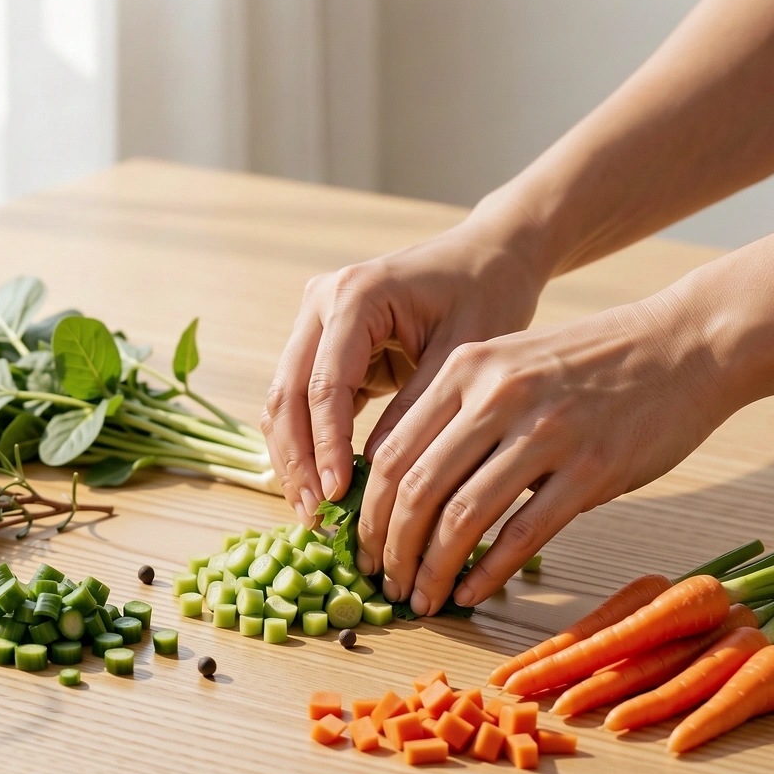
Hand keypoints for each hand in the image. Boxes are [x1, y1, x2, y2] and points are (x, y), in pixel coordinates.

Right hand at [262, 214, 548, 525]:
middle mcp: (320, 303)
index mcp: (354, 295)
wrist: (490, 255)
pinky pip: (303, 402)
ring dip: (295, 459)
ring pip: (284, 402)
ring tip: (314, 513)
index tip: (337, 497)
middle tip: (315, 518)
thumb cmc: (487, 293)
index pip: (325, 384)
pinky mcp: (322, 344)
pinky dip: (309, 445)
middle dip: (298, 461)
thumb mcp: (462, 354)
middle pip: (287, 394)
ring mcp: (314, 322)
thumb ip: (418, 409)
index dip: (325, 446)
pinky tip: (324, 489)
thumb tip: (378, 476)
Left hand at [358, 293, 728, 613]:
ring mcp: (547, 432)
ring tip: (421, 596)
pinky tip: (470, 592)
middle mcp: (499, 396)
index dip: (366, 510)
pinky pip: (523, 534)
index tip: (359, 545)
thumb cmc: (589, 363)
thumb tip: (400, 488)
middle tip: (383, 581)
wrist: (685, 344)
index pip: (390, 451)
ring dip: (432, 568)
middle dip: (389, 547)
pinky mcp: (592, 469)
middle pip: (415, 488)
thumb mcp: (509, 364)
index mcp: (466, 369)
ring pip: (462, 517)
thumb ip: (456, 412)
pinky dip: (487, 572)